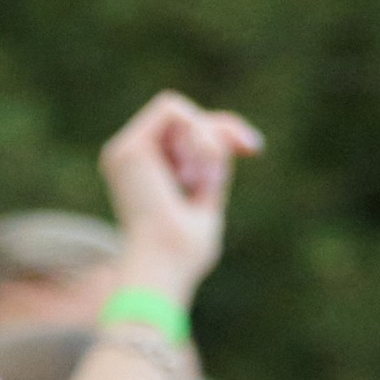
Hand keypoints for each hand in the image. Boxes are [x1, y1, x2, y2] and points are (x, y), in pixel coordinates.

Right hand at [96, 91, 263, 309]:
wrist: (164, 268)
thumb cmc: (183, 254)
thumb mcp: (208, 199)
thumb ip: (214, 167)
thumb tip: (234, 138)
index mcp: (144, 175)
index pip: (186, 134)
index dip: (224, 131)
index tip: (255, 149)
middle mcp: (129, 160)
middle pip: (186, 119)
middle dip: (221, 134)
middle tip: (239, 161)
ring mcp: (124, 152)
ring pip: (182, 113)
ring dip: (205, 146)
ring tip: (197, 185)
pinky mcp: (127, 147)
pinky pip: (172, 111)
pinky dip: (194, 136)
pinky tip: (192, 171)